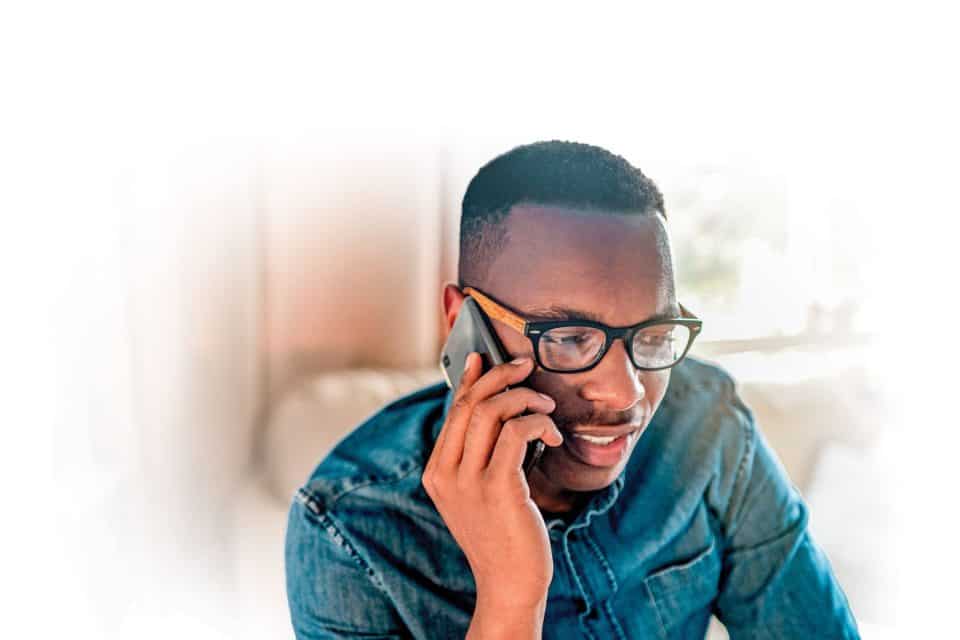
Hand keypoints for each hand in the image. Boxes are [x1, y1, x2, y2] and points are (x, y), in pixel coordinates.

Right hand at [422, 353, 563, 607]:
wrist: (510, 583)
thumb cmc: (503, 533)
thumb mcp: (480, 491)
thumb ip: (480, 454)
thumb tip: (498, 406)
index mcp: (436, 472)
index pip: (453, 411)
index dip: (471, 378)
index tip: (485, 357)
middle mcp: (445, 474)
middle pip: (469, 403)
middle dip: (500, 376)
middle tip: (527, 367)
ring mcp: (468, 482)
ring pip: (490, 411)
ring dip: (524, 399)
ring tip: (546, 406)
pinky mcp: (497, 488)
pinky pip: (515, 433)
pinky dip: (537, 423)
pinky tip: (551, 435)